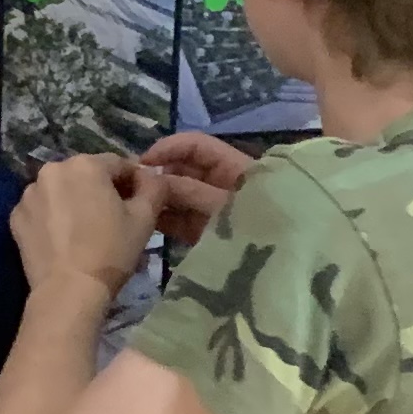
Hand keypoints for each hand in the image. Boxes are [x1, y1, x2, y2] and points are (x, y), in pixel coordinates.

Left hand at [10, 154, 161, 298]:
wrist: (69, 292)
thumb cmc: (111, 251)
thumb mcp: (145, 218)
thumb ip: (154, 187)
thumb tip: (150, 175)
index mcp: (86, 164)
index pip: (118, 164)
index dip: (133, 182)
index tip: (140, 203)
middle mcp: (52, 170)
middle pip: (86, 175)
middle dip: (101, 190)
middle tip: (114, 218)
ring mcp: (29, 194)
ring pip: (61, 190)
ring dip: (75, 201)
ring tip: (86, 230)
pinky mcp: (16, 217)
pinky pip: (42, 209)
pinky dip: (53, 217)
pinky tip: (64, 239)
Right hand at [136, 129, 255, 247]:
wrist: (280, 267)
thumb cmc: (260, 225)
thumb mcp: (226, 205)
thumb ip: (190, 191)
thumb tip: (154, 181)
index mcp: (233, 167)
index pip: (196, 146)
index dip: (169, 148)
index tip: (142, 162)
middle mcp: (220, 184)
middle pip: (184, 170)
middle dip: (159, 175)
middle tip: (131, 188)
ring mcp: (211, 210)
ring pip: (179, 196)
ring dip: (158, 198)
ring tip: (133, 205)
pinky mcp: (205, 233)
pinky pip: (180, 220)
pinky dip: (163, 220)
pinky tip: (144, 222)